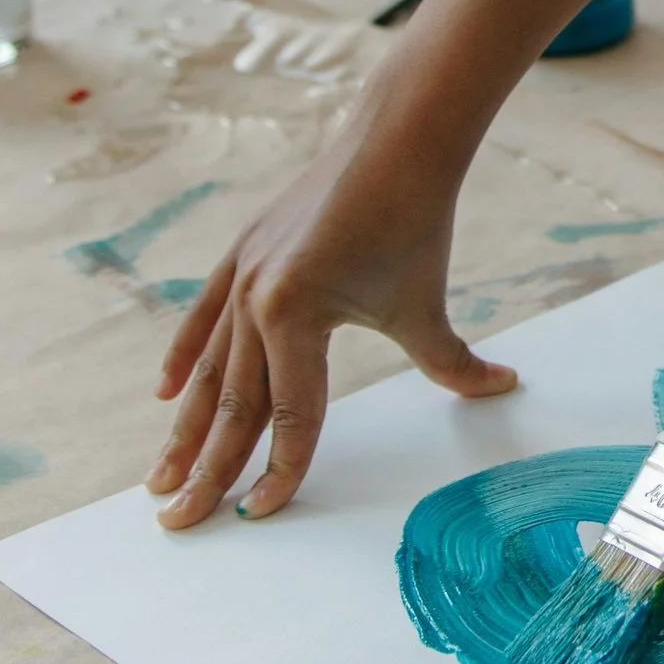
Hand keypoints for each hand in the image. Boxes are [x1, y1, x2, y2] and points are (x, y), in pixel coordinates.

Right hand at [148, 136, 516, 527]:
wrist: (395, 141)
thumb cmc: (415, 224)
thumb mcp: (424, 305)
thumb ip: (451, 362)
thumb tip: (501, 387)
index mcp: (296, 315)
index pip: (290, 415)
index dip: (280, 469)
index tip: (260, 514)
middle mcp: (257, 299)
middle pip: (233, 405)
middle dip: (208, 469)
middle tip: (180, 522)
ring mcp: (242, 276)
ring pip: (208, 370)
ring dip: (185, 428)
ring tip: (162, 478)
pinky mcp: (241, 255)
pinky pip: (203, 318)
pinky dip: (183, 357)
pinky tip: (166, 398)